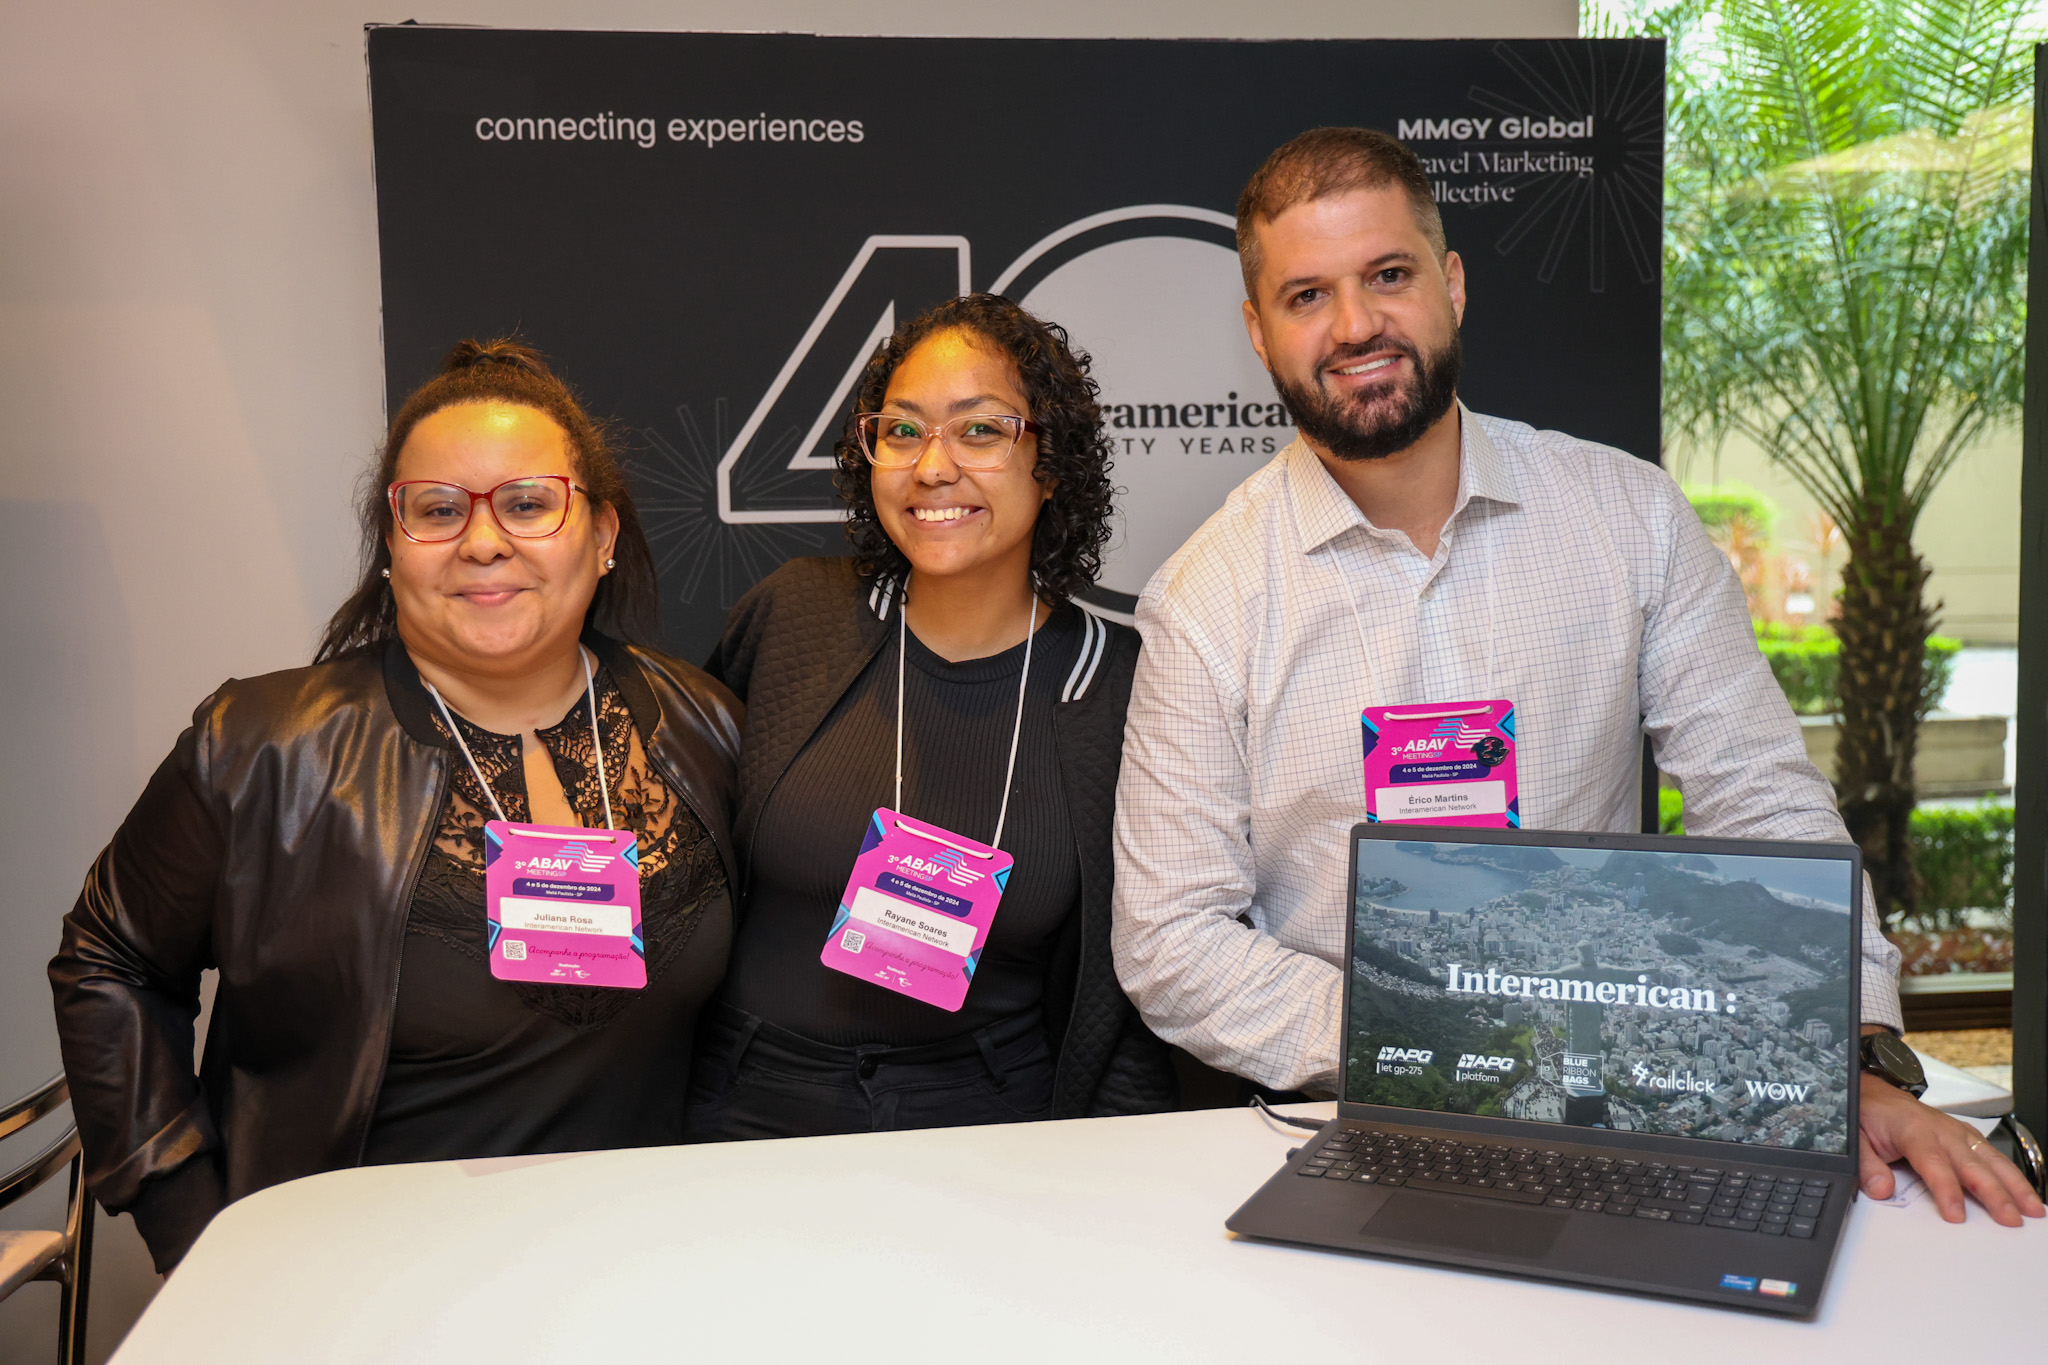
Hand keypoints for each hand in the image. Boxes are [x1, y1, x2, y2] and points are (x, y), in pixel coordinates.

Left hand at [1857, 1073, 2044, 1224]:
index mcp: (1911, 1129)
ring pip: (1990, 1158)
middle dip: (1994, 1193)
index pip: (1933, 1163)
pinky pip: (1992, 1155)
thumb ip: (1866, 1164)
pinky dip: (2011, 1174)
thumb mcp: (1853, 1137)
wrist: (1873, 1091)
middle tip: (2009, 1220)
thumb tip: (1881, 1189)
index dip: (1947, 1190)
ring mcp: (1956, 1131)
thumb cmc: (1867, 1114)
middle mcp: (1940, 1129)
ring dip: (2014, 1184)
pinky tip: (2024, 1192)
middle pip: (1971, 1164)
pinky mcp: (1964, 1135)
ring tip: (2033, 1210)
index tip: (1956, 1215)